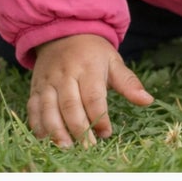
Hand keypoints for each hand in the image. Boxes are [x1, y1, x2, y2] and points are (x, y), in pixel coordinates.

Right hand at [27, 33, 153, 147]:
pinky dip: (37, 125)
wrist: (63, 32)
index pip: (93, 96)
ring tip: (66, 147)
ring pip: (48, 108)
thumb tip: (148, 100)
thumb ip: (128, 82)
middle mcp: (65, 74)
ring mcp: (47, 81)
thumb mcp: (113, 61)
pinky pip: (33, 108)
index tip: (107, 133)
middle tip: (88, 148)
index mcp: (88, 67)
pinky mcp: (35, 87)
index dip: (99, 117)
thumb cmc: (92, 52)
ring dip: (55, 130)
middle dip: (78, 128)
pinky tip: (45, 140)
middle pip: (69, 104)